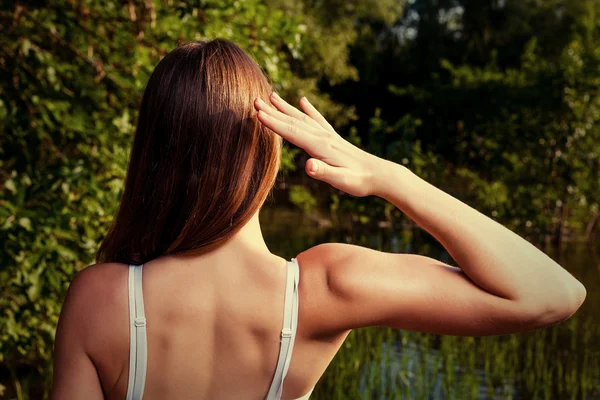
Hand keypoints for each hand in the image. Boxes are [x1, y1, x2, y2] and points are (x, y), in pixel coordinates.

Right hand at [254, 93, 390, 196]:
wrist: (379, 174)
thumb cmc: (359, 181)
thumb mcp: (341, 181)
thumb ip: (324, 173)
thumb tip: (308, 166)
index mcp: (321, 147)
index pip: (293, 133)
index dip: (274, 123)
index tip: (257, 114)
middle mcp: (323, 137)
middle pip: (294, 121)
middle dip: (273, 112)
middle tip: (254, 101)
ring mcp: (328, 135)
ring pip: (303, 118)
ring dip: (285, 108)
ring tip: (271, 96)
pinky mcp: (333, 138)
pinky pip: (318, 120)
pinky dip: (308, 109)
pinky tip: (302, 101)